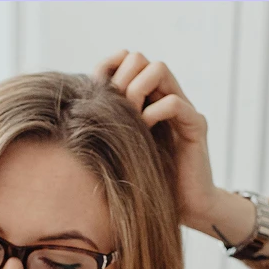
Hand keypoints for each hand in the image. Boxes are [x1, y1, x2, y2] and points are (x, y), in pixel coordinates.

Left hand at [95, 50, 228, 236]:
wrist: (184, 210)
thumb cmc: (146, 185)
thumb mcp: (118, 152)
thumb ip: (106, 128)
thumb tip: (73, 112)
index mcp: (146, 100)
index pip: (125, 61)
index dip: (108, 69)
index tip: (95, 95)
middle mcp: (164, 97)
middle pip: (140, 59)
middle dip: (122, 79)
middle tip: (115, 109)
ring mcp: (182, 109)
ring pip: (159, 69)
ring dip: (138, 89)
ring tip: (131, 117)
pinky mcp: (195, 126)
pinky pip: (173, 103)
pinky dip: (155, 113)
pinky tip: (146, 133)